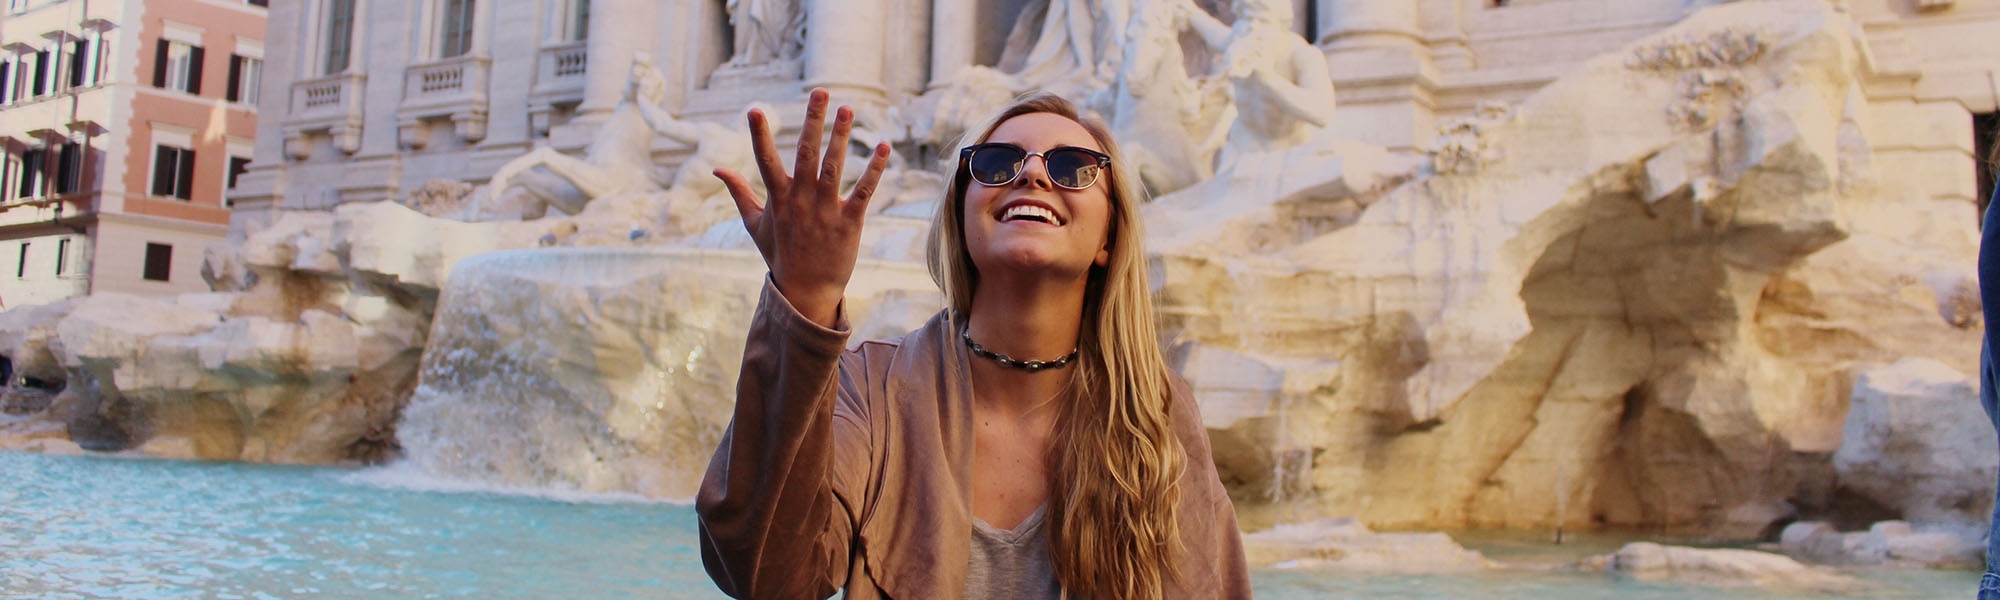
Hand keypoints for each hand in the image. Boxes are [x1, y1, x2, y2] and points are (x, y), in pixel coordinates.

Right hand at [714, 88, 891, 327]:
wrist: (806, 291)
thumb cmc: (780, 254)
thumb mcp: (755, 224)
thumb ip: (738, 192)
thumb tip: (716, 170)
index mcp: (778, 198)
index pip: (765, 161)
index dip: (759, 135)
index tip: (754, 109)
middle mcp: (801, 200)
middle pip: (806, 154)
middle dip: (813, 121)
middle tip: (820, 91)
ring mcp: (825, 210)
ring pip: (834, 167)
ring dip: (841, 136)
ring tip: (848, 108)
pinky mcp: (849, 222)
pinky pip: (863, 191)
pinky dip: (874, 169)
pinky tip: (882, 145)